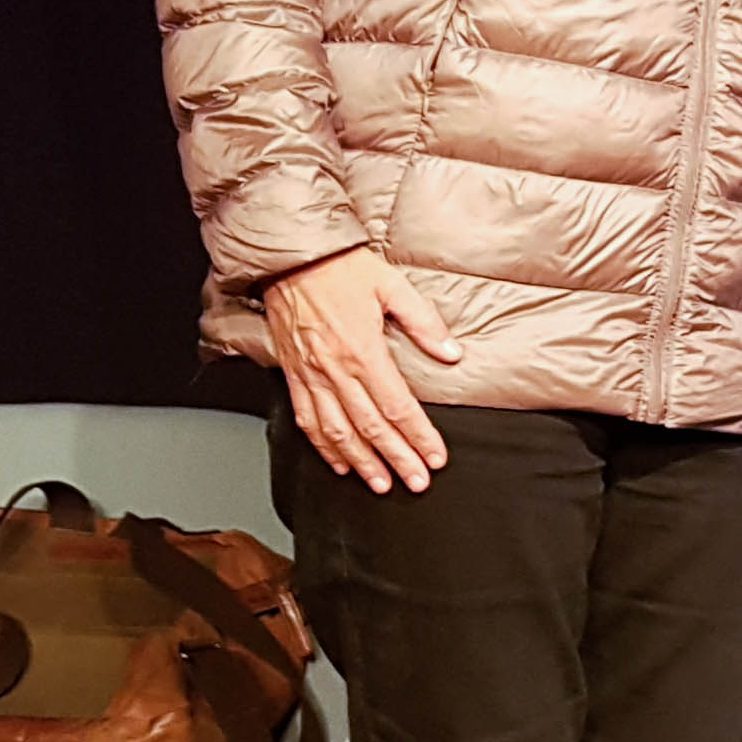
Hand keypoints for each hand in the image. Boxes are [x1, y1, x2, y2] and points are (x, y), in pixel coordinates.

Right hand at [263, 245, 462, 491]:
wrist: (289, 257)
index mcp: (363, 351)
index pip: (397, 406)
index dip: (418, 436)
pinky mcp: (293, 374)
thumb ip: (424, 322)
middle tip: (416, 483)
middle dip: (396, 459)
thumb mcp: (392, 286)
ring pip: (338, 431)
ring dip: (361, 462)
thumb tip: (451, 353)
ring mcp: (311, 375)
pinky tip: (339, 462)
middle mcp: (335, 370)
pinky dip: (323, 446)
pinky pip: (307, 419)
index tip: (435, 458)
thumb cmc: (341, 268)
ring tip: (381, 484)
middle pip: (371, 427)